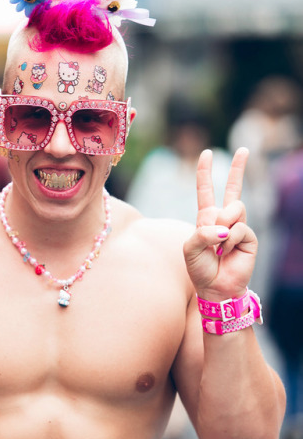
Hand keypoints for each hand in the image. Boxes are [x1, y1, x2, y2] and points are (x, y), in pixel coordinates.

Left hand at [183, 148, 256, 300]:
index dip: (205, 172)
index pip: (205, 190)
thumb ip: (203, 233)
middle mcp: (223, 219)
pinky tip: (226, 253)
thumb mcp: (190, 248)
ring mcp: (237, 227)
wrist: (215, 288)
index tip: (206, 154)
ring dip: (223, 226)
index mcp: (206, 218)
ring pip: (234, 208)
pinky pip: (239, 228)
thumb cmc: (199, 268)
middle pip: (233, 188)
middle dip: (238, 168)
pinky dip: (229, 242)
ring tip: (218, 246)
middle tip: (243, 149)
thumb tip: (226, 228)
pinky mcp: (249, 237)